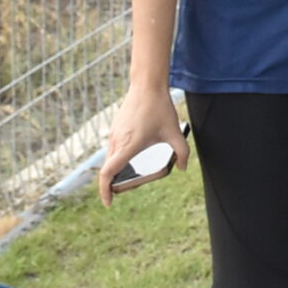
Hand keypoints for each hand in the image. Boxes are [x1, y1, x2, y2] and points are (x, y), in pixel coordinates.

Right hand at [97, 85, 187, 206]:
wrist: (147, 84)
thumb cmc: (160, 108)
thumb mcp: (174, 131)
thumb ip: (182, 152)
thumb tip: (182, 168)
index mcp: (128, 146)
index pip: (107, 173)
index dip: (105, 191)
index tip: (109, 203)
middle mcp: (117, 141)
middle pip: (108, 169)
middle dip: (113, 184)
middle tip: (126, 189)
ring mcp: (114, 133)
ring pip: (110, 158)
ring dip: (116, 169)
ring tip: (130, 172)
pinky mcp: (115, 126)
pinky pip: (113, 147)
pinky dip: (117, 156)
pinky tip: (131, 154)